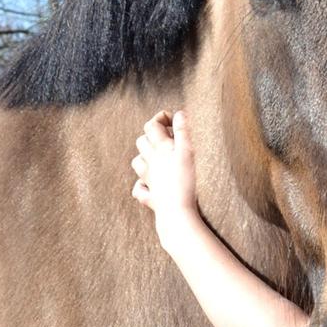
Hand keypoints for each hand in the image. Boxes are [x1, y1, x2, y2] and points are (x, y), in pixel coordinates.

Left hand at [131, 109, 199, 245]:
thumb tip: (179, 114)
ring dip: (145, 157)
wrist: (178, 213)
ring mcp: (148, 180)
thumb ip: (183, 130)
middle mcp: (150, 162)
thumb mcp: (189, 151)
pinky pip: (139, 189)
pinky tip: (150, 185)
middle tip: (169, 139)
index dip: (161, 118)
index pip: (151, 125)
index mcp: (160, 149)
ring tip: (159, 158)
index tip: (174, 121)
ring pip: (137, 162)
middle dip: (152, 136)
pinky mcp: (151, 198)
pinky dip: (142, 185)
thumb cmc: (186, 181)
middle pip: (141, 141)